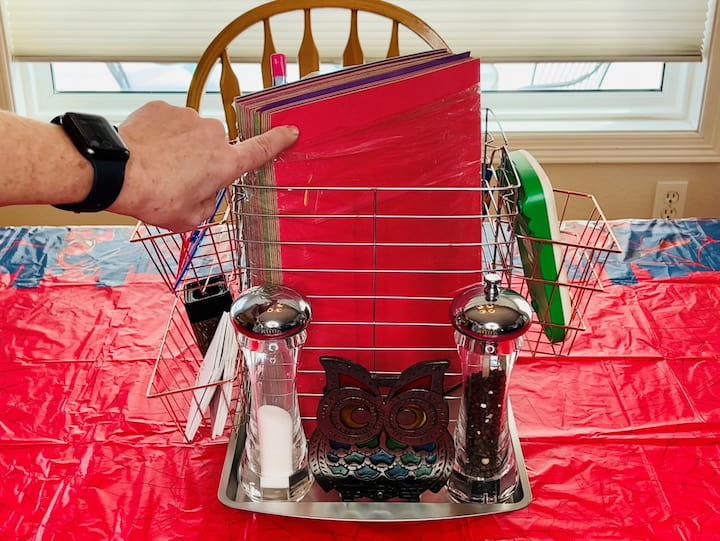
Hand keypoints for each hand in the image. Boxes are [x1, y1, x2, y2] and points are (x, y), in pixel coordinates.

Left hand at [112, 101, 297, 231]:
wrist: (116, 172)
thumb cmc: (153, 197)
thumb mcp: (190, 218)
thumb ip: (208, 204)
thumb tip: (206, 192)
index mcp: (224, 164)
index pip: (261, 149)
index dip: (278, 141)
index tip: (291, 132)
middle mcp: (212, 136)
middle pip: (216, 147)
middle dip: (203, 160)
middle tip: (180, 178)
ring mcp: (189, 118)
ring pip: (192, 133)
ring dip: (181, 146)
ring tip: (159, 165)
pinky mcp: (165, 108)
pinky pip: (170, 121)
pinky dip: (162, 134)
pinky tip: (149, 150)